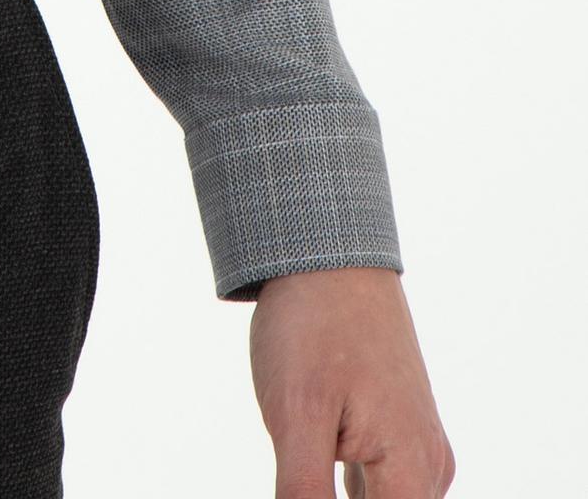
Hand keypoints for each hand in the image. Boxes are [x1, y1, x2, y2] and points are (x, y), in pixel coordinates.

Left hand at [247, 267, 454, 496]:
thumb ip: (304, 495)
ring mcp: (416, 445)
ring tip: (309, 448)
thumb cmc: (312, 325)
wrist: (325, 249)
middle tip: (301, 462)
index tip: (303, 483)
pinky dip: (345, 490)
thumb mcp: (295, 418)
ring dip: (337, 491)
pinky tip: (314, 465)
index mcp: (413, 473)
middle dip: (332, 496)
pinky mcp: (396, 428)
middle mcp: (428, 467)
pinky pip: (378, 482)